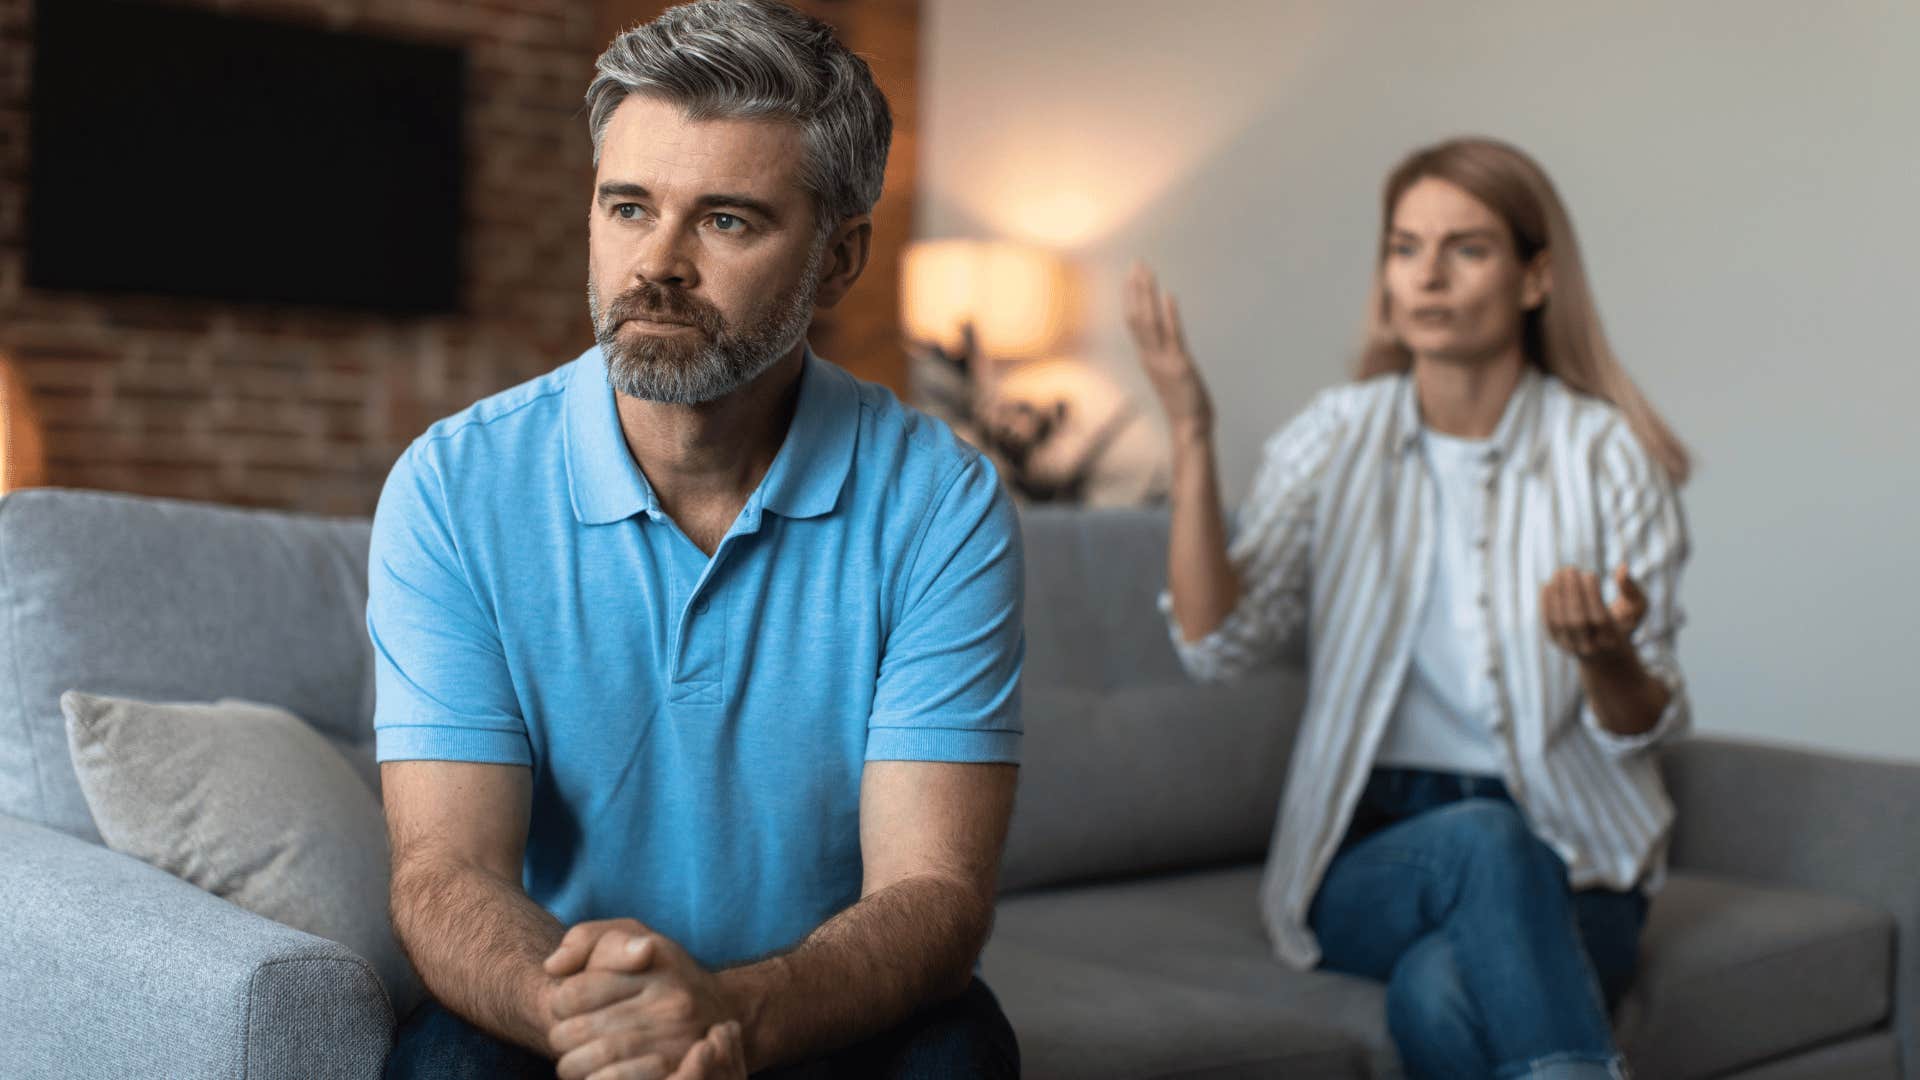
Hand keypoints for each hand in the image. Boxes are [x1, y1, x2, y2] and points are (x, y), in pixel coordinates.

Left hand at [544, 920, 741, 1079]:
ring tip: (578, 1057)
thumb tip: (553, 966)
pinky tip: (598, 1074)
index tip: (569, 1004)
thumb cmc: (660, 972)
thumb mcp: (631, 937)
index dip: (559, 1001)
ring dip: (573, 1065)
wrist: (722, 1009)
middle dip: (561, 1037)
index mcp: (654, 966)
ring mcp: (677, 1043)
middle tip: (568, 1036)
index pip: (575, 992)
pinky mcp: (678, 1071)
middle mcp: (670, 1004)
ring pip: (594, 1063)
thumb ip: (586, 939)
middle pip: (578, 1032)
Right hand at [1124, 261, 1212, 435]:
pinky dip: (1169, 315)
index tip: (1132, 275)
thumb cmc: (1183, 402)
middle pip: (1136, 316)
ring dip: (1147, 295)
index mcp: (1147, 356)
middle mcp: (1149, 356)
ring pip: (1148, 322)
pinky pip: (1172, 336)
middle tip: (1137, 263)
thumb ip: (1164, 355)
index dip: (1131, 297)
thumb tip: (1166, 340)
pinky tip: (1169, 295)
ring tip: (1147, 272)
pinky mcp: (1179, 366)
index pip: (1133, 321)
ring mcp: (1163, 360)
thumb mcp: (1169, 374)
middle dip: (1136, 289)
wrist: (1188, 427)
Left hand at [1541, 564, 1647, 662]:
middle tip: (1570, 569)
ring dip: (1557, 595)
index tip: (1590, 573)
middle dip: (1572, 593)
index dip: (1593, 595)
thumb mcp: (1636, 608)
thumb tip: (1622, 567)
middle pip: (1577, 621)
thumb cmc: (1623, 624)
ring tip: (1559, 572)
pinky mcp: (1557, 643)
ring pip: (1560, 622)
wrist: (1605, 656)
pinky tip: (1546, 584)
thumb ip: (1632, 589)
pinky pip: (1548, 624)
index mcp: (1612, 640)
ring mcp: (1572, 647)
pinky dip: (1546, 604)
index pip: (1600, 619)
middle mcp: (1591, 647)